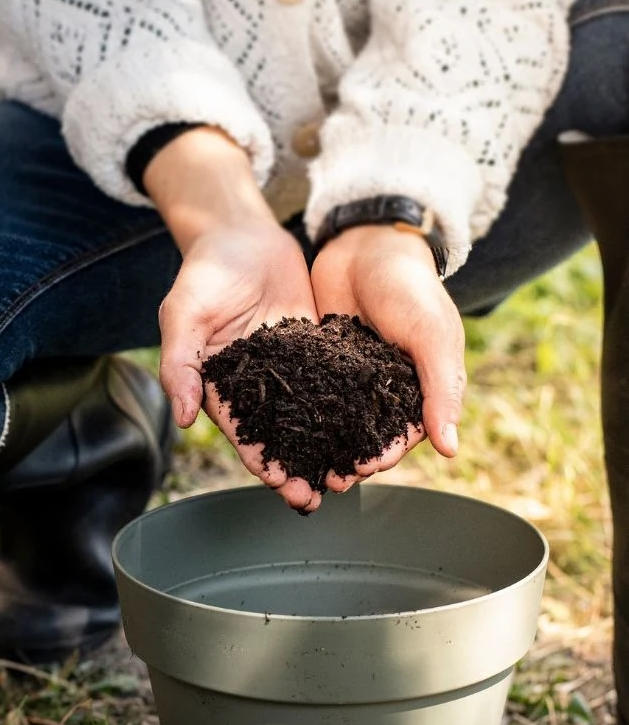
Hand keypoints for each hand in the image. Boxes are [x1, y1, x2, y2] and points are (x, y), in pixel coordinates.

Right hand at [145, 128, 321, 510]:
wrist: (241, 234)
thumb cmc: (204, 273)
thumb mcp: (183, 314)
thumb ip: (179, 364)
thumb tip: (183, 416)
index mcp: (219, 386)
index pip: (243, 433)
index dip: (263, 462)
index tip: (284, 487)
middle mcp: (255, 385)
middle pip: (280, 435)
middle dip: (299, 466)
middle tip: (322, 495)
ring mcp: (286, 369)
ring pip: (309, 415)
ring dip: (328, 445)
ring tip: (352, 472)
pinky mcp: (313, 348)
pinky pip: (334, 381)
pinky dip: (349, 405)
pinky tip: (372, 424)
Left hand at [310, 225, 465, 492]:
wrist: (367, 244)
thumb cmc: (410, 287)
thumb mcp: (432, 335)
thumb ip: (442, 389)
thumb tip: (450, 449)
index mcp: (416, 390)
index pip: (400, 436)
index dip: (382, 457)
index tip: (359, 471)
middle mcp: (381, 391)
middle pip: (362, 437)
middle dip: (344, 461)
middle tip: (321, 480)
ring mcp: (347, 378)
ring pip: (331, 423)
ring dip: (316, 446)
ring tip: (295, 466)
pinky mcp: (317, 362)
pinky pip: (305, 395)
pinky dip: (294, 415)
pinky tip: (274, 431)